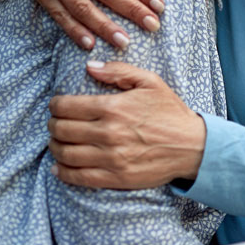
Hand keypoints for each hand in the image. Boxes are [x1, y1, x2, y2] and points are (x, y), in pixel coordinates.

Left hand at [47, 60, 206, 188]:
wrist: (192, 146)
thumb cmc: (170, 112)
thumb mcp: (150, 82)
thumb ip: (119, 71)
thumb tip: (89, 66)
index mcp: (113, 107)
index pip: (67, 106)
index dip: (55, 105)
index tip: (56, 105)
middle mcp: (108, 133)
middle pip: (61, 130)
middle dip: (52, 125)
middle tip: (55, 122)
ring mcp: (110, 157)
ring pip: (65, 154)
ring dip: (55, 147)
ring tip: (57, 141)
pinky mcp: (115, 177)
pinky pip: (78, 177)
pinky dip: (62, 172)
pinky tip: (59, 167)